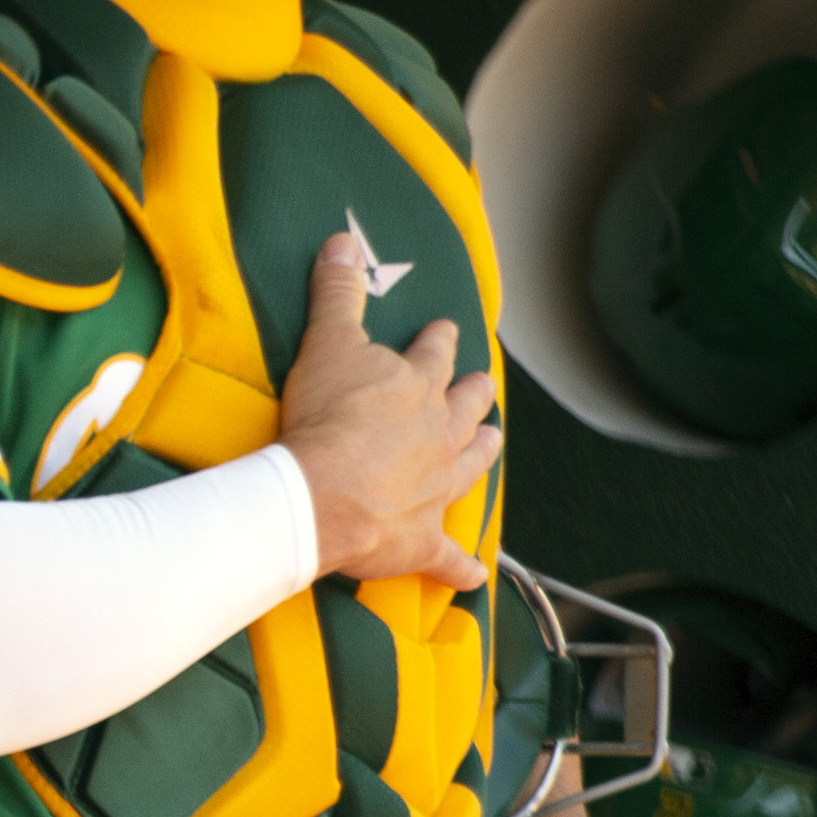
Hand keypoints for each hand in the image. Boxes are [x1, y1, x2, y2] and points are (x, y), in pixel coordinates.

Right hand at [278, 231, 501, 588]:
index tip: (446, 329)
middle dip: (473, 395)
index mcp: (417, 387)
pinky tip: (475, 576)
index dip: (439, 341)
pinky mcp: (422, 540)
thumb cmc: (326, 418)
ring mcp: (437, 488)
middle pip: (465, 409)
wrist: (323, 492)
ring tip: (492, 442)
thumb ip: (338, 293)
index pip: (433, 355)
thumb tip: (343, 240)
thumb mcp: (327, 340)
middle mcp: (439, 435)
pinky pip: (448, 559)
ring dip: (482, 454)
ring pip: (472, 467)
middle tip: (481, 386)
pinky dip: (461, 569)